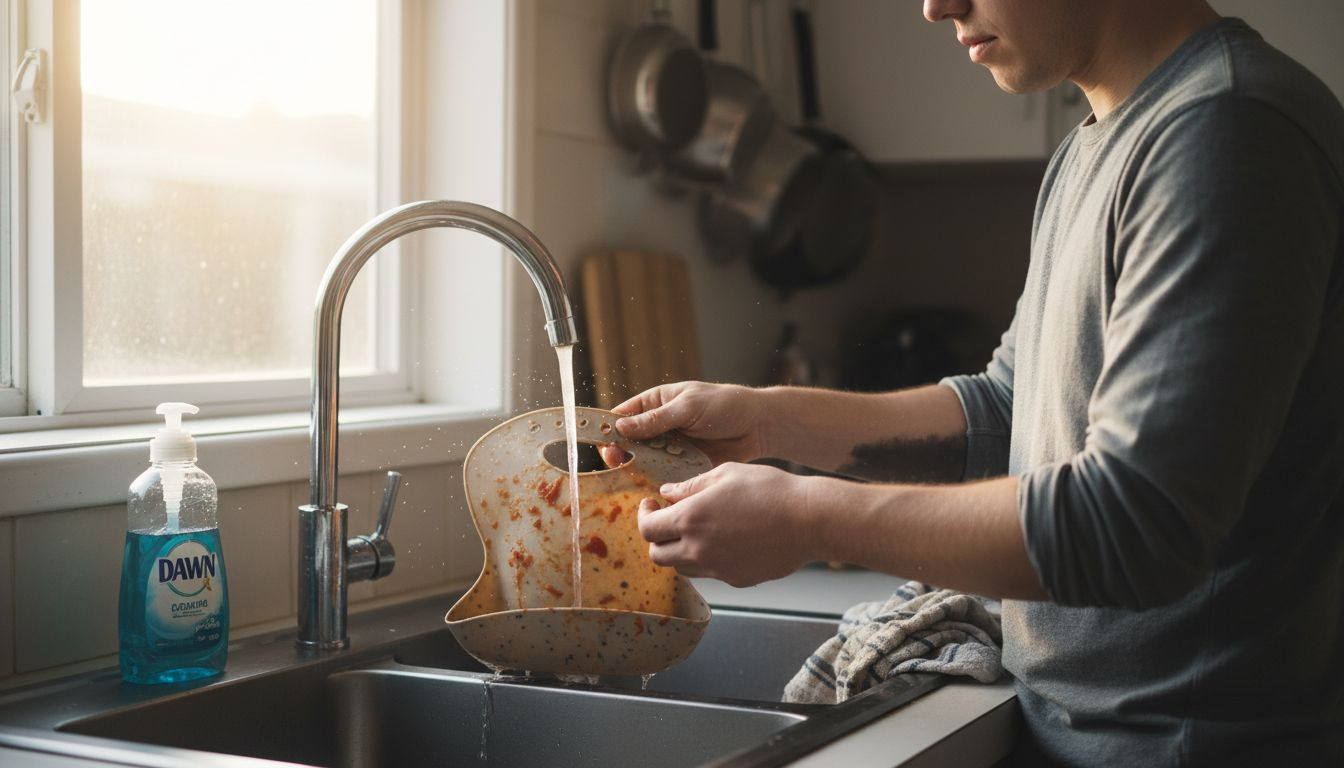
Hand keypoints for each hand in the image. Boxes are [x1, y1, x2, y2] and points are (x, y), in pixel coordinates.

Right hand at [604, 381, 767, 466]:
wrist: (758, 427)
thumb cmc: (725, 405)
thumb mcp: (689, 407)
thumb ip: (656, 419)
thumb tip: (622, 427)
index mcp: (655, 404)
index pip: (621, 417)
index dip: (609, 430)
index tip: (604, 443)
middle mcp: (657, 427)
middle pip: (627, 443)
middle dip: (620, 453)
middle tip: (619, 461)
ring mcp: (669, 448)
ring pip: (642, 462)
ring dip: (638, 469)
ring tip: (637, 474)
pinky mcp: (682, 467)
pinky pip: (662, 476)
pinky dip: (657, 482)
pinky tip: (655, 487)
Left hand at [637, 462, 813, 586]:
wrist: (810, 520)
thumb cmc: (771, 490)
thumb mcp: (726, 473)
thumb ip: (691, 486)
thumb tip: (667, 493)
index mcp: (690, 519)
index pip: (648, 528)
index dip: (643, 516)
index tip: (650, 505)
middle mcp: (698, 549)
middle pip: (657, 555)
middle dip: (656, 538)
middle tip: (666, 521)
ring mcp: (718, 569)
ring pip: (682, 568)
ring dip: (679, 551)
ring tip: (695, 531)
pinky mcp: (737, 579)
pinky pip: (711, 573)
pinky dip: (707, 559)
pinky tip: (725, 540)